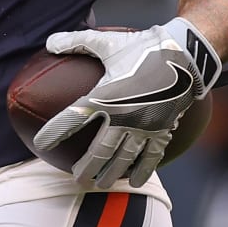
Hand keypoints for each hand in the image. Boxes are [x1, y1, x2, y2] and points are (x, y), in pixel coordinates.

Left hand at [33, 18, 220, 188]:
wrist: (186, 55)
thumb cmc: (143, 47)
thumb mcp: (107, 42)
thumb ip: (76, 42)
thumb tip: (49, 43)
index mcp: (105, 95)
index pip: (72, 118)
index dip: (55, 132)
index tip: (41, 144)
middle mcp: (124, 116)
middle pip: (100, 150)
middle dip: (87, 167)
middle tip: (76, 178)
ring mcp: (145, 127)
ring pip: (124, 158)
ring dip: (110, 173)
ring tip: (99, 185)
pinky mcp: (163, 130)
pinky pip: (151, 156)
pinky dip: (141, 170)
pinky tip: (134, 182)